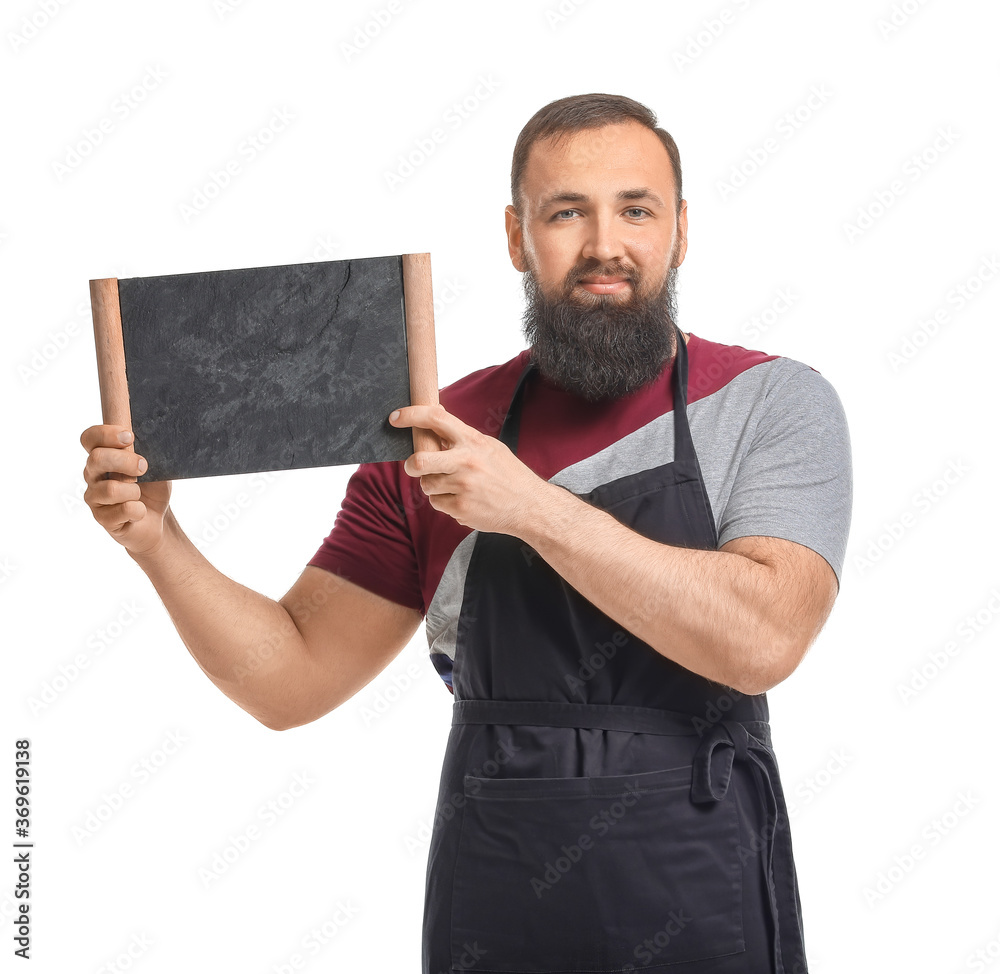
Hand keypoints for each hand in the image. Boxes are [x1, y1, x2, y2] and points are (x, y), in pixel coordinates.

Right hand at [80, 425, 171, 555]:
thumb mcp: (155, 465)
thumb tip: (146, 438)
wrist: (157, 517)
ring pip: (111, 489)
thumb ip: (146, 451)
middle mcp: (92, 475)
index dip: (106, 434)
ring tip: (140, 495)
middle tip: (144, 467)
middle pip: (96, 459)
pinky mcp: (102, 518)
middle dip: (125, 461)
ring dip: (134, 491)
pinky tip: (139, 511)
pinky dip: (138, 510)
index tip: (130, 437)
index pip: (89, 438)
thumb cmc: (152, 487)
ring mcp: (94, 497)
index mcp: (102, 456)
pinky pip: (123, 510)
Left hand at [388, 403, 552, 534]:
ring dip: (434, 487)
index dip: (410, 415)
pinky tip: (465, 500)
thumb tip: (433, 422)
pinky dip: (445, 503)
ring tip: (456, 487)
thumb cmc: (508, 474)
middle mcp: (466, 461)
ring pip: (426, 485)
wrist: (530, 506)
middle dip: (411, 465)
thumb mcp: (489, 447)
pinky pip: (437, 504)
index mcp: (473, 440)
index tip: (395, 418)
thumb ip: (462, 438)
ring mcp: (463, 486)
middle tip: (414, 467)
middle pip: (419, 461)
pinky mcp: (461, 508)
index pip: (435, 418)